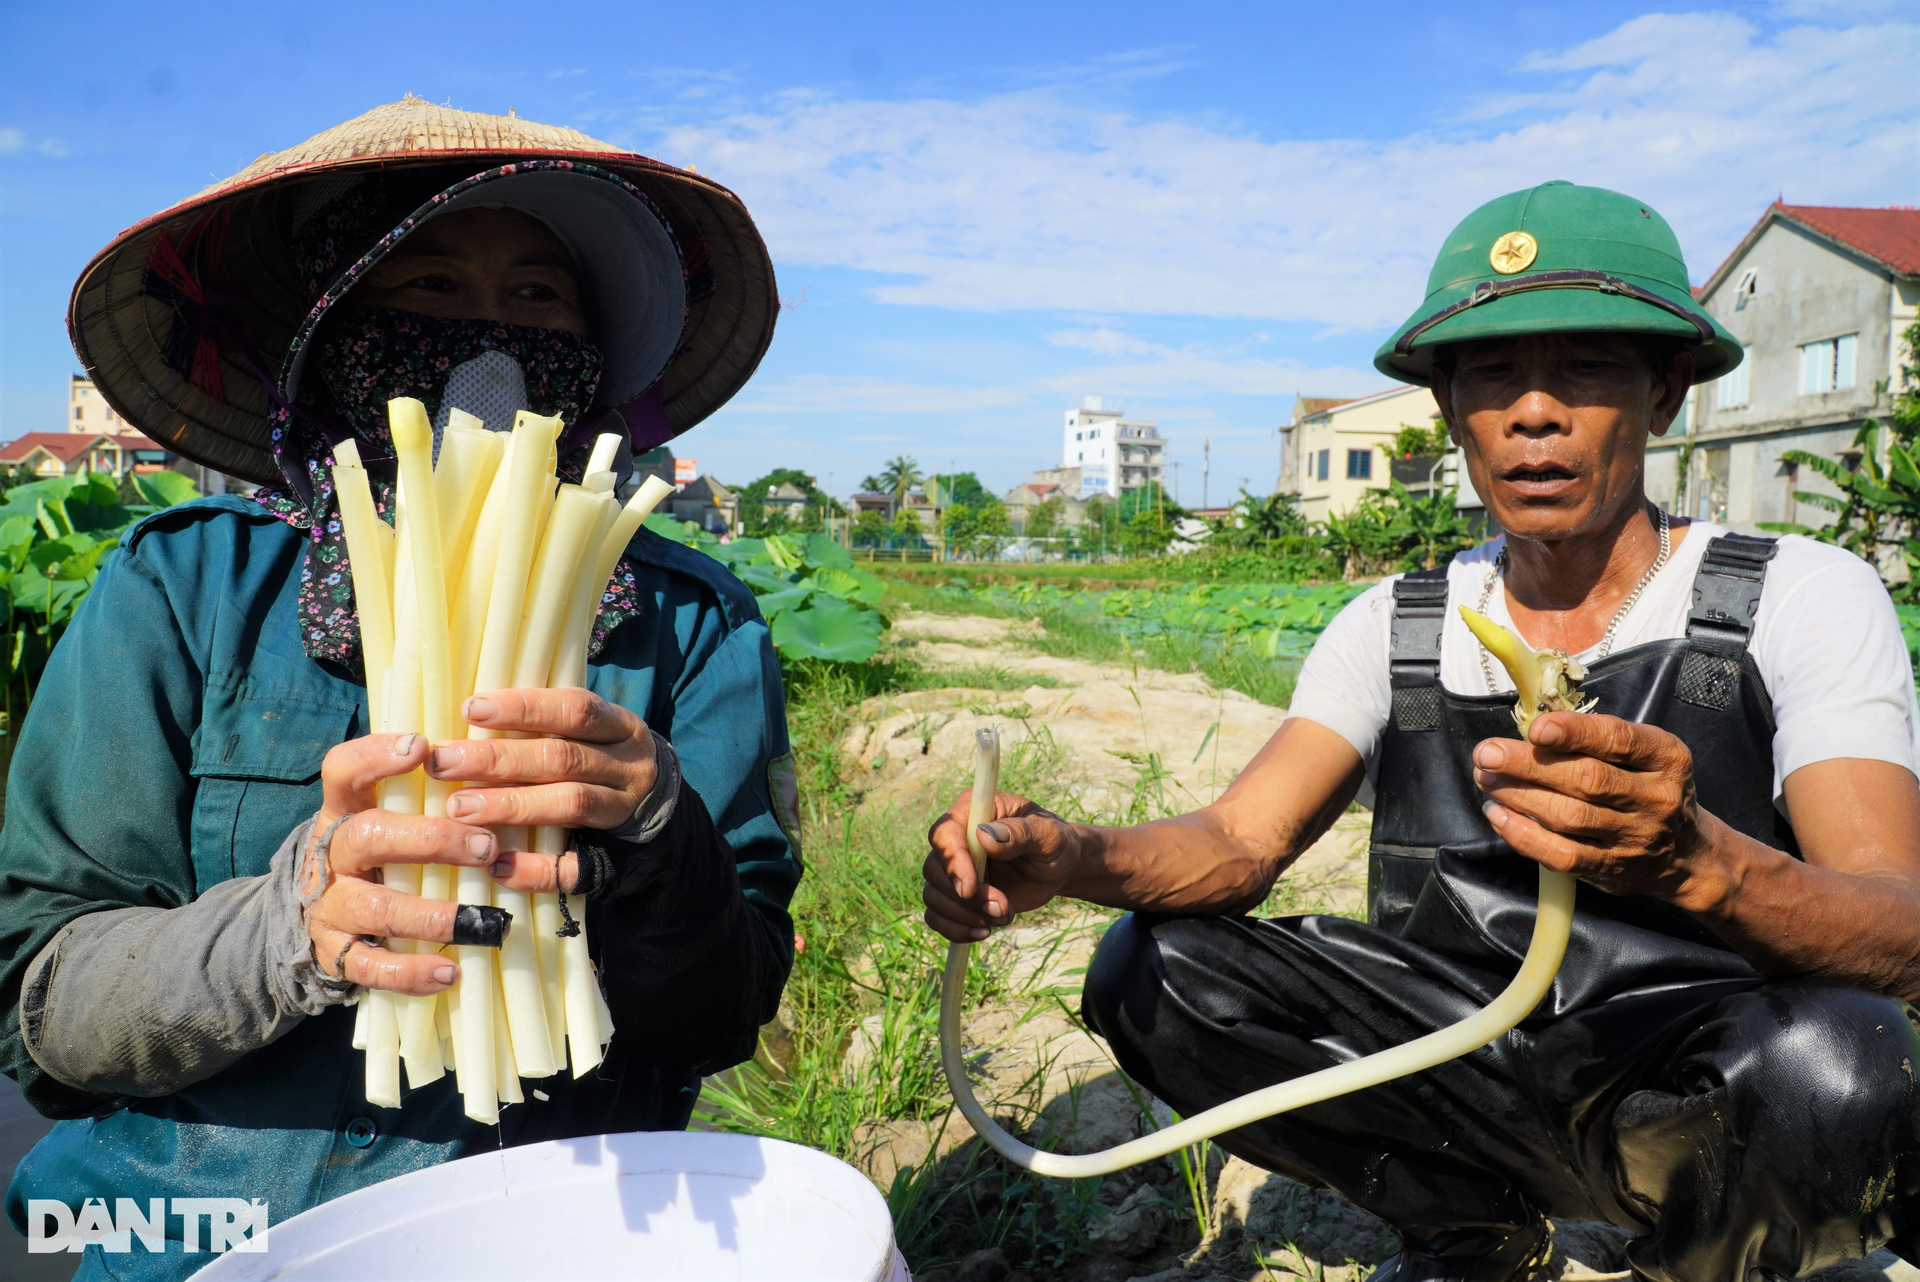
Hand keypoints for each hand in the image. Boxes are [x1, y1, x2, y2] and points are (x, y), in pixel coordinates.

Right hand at [305, 733, 502, 993]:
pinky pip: (371, 966)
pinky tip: (451, 972)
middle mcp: (331, 855)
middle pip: (368, 837)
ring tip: (483, 921)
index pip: (343, 771)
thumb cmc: (374, 851)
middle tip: (486, 846)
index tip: (422, 747)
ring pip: (376, 908)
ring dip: (433, 916)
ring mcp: (330, 906)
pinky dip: (411, 973)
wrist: (307, 915)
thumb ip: (419, 790)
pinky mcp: (335, 953)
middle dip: (431, 841)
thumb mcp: (383, 813)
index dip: (375, 756)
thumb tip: (488, 749)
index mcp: (343, 811)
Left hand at [424, 688, 659, 893]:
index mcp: (621, 726)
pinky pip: (576, 866)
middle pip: (563, 758)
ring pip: (571, 804)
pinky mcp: (616, 858)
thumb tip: (467, 714)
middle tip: (444, 762)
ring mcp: (624, 812)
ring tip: (460, 807)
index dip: (525, 708)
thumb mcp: (588, 731)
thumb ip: (543, 724)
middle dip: (499, 760)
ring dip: (513, 805)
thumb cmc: (601, 759)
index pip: (575, 710)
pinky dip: (536, 869)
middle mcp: (629, 767)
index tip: (471, 709)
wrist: (659, 811)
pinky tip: (498, 866)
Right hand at [922, 790, 1083, 942]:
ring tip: (1004, 916)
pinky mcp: (954, 894)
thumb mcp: (1048, 835)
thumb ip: (1020, 833)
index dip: (952, 862)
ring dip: (965, 915)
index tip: (969, 890)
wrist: (1057, 868)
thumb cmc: (1055, 843)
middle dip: (966, 897)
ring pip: (933, 895)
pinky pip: (936, 916)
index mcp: (974, 811)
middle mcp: (957, 837)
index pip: (944, 833)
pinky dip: (955, 929)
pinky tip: (983, 932)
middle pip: (934, 868)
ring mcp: (953, 867)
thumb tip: (985, 836)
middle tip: (1003, 908)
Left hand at [1474, 710, 1714, 905]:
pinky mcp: (1611, 869)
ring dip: (1518, 795)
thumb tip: (1530, 728)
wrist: (1686, 854)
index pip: (1619, 740)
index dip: (1574, 733)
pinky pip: (1561, 854)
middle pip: (1586, 779)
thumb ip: (1597, 739)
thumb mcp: (1644, 754)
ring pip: (1569, 816)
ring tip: (1485, 778)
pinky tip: (1498, 814)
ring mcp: (1634, 838)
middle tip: (1486, 753)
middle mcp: (1655, 798)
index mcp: (1666, 758)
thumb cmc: (1647, 787)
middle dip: (1529, 764)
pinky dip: (1523, 834)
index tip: (1535, 728)